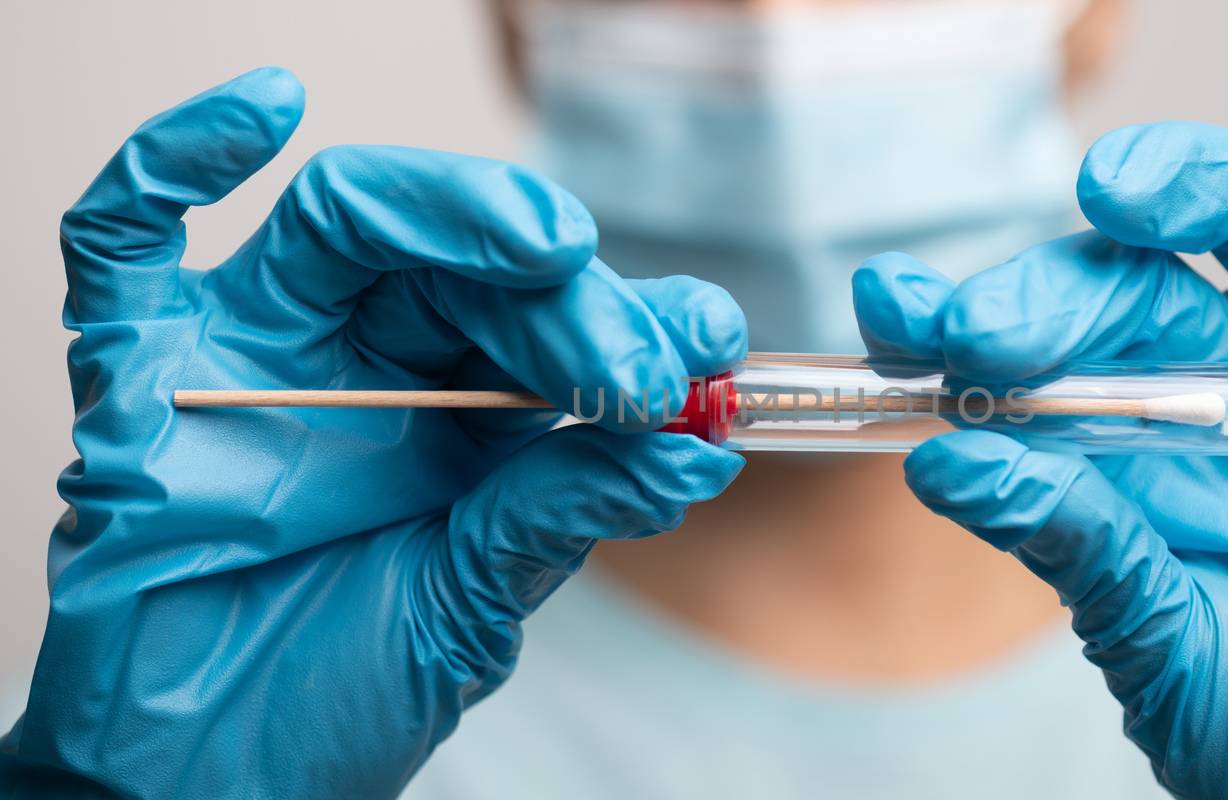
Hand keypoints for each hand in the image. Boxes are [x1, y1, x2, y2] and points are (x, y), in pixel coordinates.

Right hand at [0, 68, 744, 797]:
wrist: (205, 783)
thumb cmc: (336, 694)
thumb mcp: (474, 603)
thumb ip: (565, 514)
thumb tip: (698, 449)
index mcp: (460, 413)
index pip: (550, 317)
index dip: (633, 314)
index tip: (708, 343)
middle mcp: (366, 364)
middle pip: (466, 259)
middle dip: (567, 291)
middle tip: (634, 358)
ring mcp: (255, 352)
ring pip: (350, 220)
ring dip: (456, 212)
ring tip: (548, 247)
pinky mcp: (137, 369)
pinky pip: (125, 240)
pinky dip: (175, 157)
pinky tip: (263, 112)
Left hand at [854, 122, 1227, 796]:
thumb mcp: (1156, 640)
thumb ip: (1072, 543)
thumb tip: (941, 461)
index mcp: (1136, 446)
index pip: (1037, 344)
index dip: (960, 316)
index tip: (894, 310)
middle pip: (1137, 274)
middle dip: (1053, 289)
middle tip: (988, 331)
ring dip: (1198, 182)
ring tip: (1125, 196)